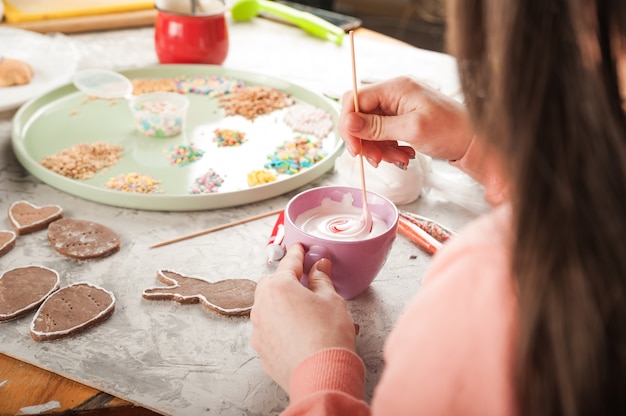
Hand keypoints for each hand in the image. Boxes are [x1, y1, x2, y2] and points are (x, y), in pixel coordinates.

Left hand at [250, 244, 356, 392]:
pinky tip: (297, 332)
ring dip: (281, 304)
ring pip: (266, 307)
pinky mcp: (261, 349)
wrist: (322, 376)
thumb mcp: (332, 300)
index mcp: (279, 287)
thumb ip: (321, 279)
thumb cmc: (328, 337)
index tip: (300, 248)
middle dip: (285, 280)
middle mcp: (262, 306)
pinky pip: (268, 329)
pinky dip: (279, 326)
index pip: (289, 263)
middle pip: (271, 283)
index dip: (298, 254)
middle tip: (305, 282)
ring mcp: (258, 329)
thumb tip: (319, 268)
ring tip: (304, 311)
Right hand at [338, 76, 473, 167]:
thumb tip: (349, 123)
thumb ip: (378, 126)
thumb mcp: (412, 129)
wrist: (475, 142)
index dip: (349, 124)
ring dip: (378, 148)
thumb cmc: (451, 131)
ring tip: (396, 159)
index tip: (355, 148)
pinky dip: (387, 148)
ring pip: (370, 129)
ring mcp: (398, 107)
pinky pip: (383, 135)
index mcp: (396, 88)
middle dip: (365, 141)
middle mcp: (394, 94)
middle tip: (376, 160)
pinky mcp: (402, 120)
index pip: (355, 99)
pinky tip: (402, 155)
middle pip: (360, 116)